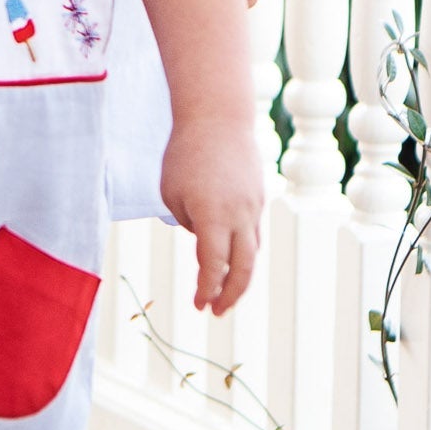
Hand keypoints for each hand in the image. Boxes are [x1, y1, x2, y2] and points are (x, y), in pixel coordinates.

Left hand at [158, 116, 263, 315]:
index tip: (199, 305)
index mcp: (213, 217)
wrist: (218, 117)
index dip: (206, 290)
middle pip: (244, 268)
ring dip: (240, 275)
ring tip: (224, 291)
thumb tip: (205, 241)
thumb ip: (189, 224)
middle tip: (218, 312)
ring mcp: (253, 206)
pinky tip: (232, 258)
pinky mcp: (258, 197)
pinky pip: (252, 231)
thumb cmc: (185, 154)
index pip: (213, 266)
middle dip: (231, 295)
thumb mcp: (171, 193)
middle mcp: (239, 216)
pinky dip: (244, 250)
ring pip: (252, 251)